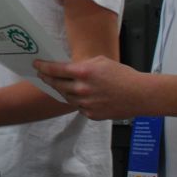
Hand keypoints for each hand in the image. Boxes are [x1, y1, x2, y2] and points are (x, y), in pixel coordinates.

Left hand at [35, 56, 151, 119]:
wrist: (140, 95)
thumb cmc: (123, 75)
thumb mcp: (101, 62)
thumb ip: (83, 65)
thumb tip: (70, 68)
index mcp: (83, 72)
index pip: (55, 69)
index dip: (43, 67)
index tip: (36, 65)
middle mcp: (81, 89)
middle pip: (57, 84)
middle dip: (47, 78)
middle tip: (42, 75)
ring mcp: (85, 104)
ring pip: (66, 96)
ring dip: (62, 90)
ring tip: (61, 84)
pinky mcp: (91, 115)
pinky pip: (79, 107)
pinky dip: (78, 101)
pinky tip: (82, 96)